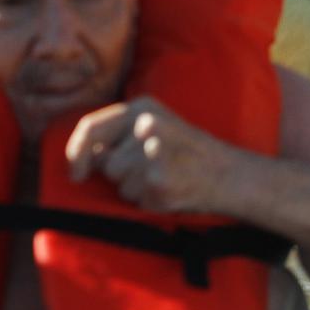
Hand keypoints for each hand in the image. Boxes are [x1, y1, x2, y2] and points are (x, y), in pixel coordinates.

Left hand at [65, 96, 236, 212]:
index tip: (76, 173)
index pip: (90, 128)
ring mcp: (155, 153)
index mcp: (142, 107)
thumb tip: (84, 158)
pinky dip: (149, 201)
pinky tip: (172, 190)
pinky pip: (136, 199)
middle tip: (153, 170)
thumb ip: (117, 133)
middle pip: (107, 164)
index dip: (76, 153)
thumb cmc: (185, 152)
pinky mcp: (162, 180)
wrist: (232, 175)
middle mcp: (147, 125)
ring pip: (120, 185)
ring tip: (165, 178)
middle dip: (122, 175)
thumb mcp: (153, 126)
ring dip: (136, 189)